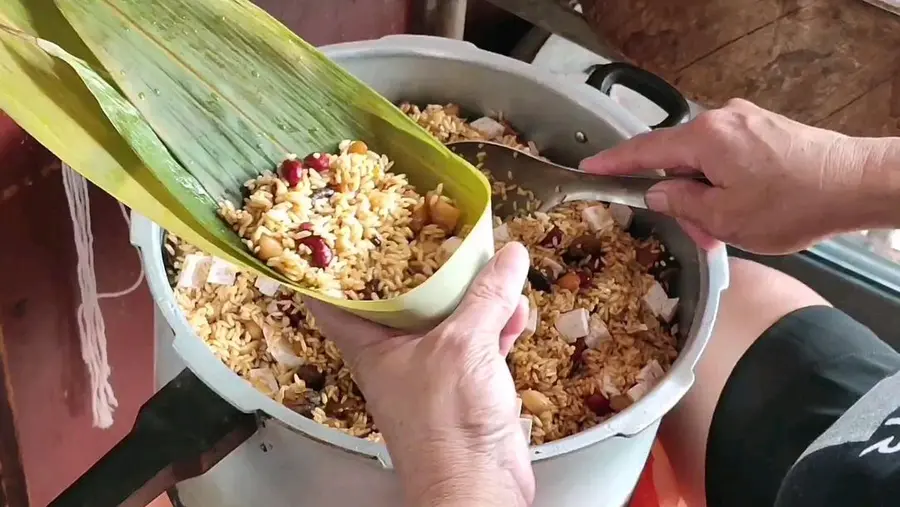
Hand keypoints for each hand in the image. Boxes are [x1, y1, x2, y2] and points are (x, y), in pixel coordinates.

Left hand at [304, 243, 534, 506]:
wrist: (478, 485)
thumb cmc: (448, 426)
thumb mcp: (465, 344)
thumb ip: (487, 296)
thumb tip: (508, 255)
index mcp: (372, 346)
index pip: (333, 300)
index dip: (330, 268)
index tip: (334, 236)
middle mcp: (396, 356)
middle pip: (400, 301)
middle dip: (420, 268)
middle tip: (429, 230)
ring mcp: (432, 371)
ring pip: (446, 319)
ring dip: (469, 294)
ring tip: (487, 263)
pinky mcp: (466, 385)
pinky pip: (480, 343)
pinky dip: (497, 324)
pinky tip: (516, 308)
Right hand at [580, 98, 896, 253]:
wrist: (857, 184)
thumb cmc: (795, 202)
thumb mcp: (724, 217)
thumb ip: (681, 203)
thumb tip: (657, 193)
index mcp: (704, 138)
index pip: (643, 150)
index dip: (613, 163)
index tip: (589, 169)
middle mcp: (722, 120)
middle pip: (676, 158)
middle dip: (679, 196)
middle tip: (695, 233)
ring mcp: (746, 122)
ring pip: (704, 162)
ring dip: (706, 195)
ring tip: (726, 230)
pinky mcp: (765, 130)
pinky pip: (727, 157)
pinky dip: (724, 184)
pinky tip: (742, 211)